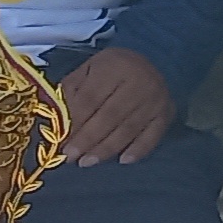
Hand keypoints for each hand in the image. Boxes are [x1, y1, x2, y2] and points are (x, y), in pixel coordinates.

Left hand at [60, 47, 174, 166]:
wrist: (153, 60)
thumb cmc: (112, 68)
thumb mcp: (89, 68)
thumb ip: (73, 90)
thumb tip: (57, 120)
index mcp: (114, 67)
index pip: (91, 98)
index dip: (75, 122)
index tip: (60, 141)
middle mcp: (137, 83)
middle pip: (109, 117)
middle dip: (87, 140)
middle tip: (70, 157)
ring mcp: (154, 100)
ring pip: (127, 130)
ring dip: (105, 149)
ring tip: (86, 163)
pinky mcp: (165, 114)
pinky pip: (151, 136)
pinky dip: (137, 150)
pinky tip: (123, 161)